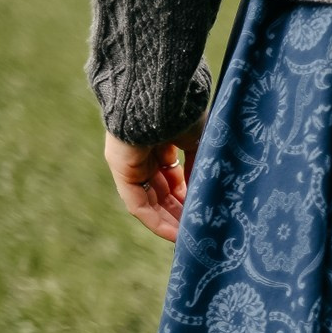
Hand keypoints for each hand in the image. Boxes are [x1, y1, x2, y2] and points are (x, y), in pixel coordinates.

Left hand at [105, 122, 203, 242]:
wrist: (156, 95)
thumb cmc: (181, 110)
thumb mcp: (199, 140)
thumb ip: (201, 166)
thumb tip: (210, 192)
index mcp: (161, 139)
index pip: (174, 173)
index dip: (191, 193)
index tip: (207, 209)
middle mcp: (143, 152)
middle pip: (162, 189)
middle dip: (182, 210)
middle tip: (202, 229)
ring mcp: (130, 162)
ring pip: (151, 200)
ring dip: (171, 220)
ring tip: (192, 237)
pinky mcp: (122, 171)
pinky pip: (137, 203)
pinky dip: (156, 221)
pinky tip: (176, 235)